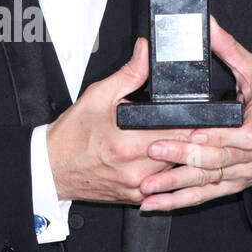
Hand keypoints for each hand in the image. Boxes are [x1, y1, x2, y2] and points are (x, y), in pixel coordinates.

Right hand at [46, 37, 183, 203]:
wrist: (51, 167)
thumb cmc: (71, 136)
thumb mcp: (98, 96)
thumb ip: (129, 74)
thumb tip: (145, 54)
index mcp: (129, 143)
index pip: (180, 134)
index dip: (195, 124)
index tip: (200, 117)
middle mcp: (136, 169)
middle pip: (183, 154)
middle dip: (191, 140)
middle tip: (194, 129)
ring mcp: (137, 187)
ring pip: (176, 171)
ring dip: (180, 157)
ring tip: (176, 143)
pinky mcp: (135, 198)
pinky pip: (162, 186)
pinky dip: (166, 173)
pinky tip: (159, 161)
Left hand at [135, 16, 251, 210]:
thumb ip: (230, 49)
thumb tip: (208, 25)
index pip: (235, 135)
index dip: (214, 135)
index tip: (192, 132)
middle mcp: (245, 156)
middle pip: (213, 158)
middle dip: (182, 155)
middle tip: (154, 149)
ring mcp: (235, 174)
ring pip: (203, 181)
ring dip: (174, 184)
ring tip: (147, 186)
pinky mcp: (225, 186)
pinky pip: (200, 196)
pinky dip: (176, 202)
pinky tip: (154, 205)